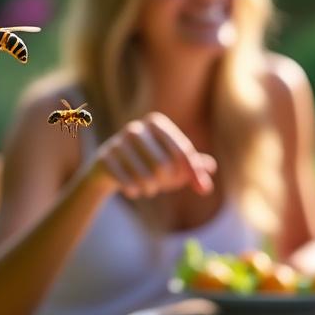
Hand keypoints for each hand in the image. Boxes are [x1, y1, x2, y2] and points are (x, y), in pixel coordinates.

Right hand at [92, 112, 216, 199]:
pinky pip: (128, 183)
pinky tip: (133, 190)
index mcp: (155, 123)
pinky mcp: (104, 158)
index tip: (202, 188)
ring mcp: (117, 142)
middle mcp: (135, 129)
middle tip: (161, 184)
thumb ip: (193, 166)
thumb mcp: (173, 165)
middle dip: (167, 181)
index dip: (193, 172)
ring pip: (146, 177)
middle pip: (164, 165)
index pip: (182, 150)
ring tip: (148, 188)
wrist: (109, 169)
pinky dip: (134, 191)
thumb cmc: (148, 163)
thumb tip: (210, 167)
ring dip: (151, 189)